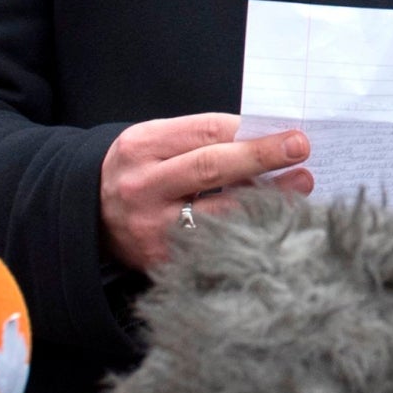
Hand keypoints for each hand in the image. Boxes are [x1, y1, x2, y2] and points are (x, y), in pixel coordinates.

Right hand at [100, 113, 311, 270]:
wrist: (91, 216)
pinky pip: (215, 245)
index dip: (251, 131)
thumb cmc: (141, 171)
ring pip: (218, 212)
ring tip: (301, 186)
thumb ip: (203, 139)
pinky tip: (276, 222)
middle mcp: (144, 186)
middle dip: (262, 157)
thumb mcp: (157, 143)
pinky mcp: (163, 261)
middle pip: (211, 168)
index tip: (291, 131)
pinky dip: (249, 231)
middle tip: (301, 149)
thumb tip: (267, 136)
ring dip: (266, 199)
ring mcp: (152, 227)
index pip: (204, 132)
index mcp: (143, 146)